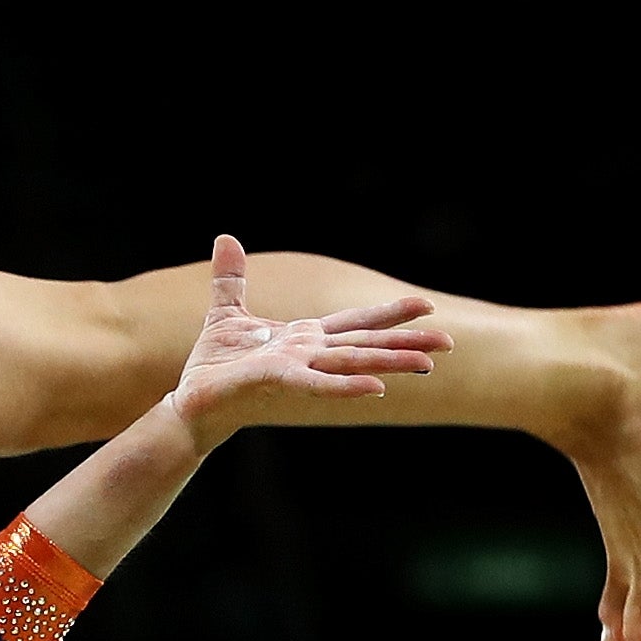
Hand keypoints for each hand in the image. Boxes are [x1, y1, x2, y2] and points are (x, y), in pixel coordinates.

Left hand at [168, 236, 450, 451]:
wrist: (191, 403)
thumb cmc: (213, 366)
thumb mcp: (225, 313)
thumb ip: (232, 279)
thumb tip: (226, 237)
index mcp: (303, 338)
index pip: (354, 322)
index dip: (388, 314)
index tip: (426, 306)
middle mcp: (308, 354)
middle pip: (364, 343)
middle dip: (406, 342)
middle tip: (449, 343)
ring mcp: (297, 369)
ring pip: (351, 361)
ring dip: (389, 361)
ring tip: (427, 364)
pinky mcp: (278, 381)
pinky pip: (317, 383)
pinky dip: (346, 385)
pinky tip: (378, 388)